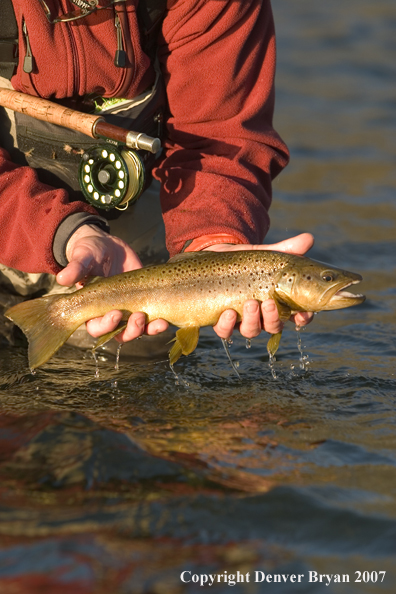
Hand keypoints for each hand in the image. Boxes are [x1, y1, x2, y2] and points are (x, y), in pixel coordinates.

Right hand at [56, 224, 168, 341]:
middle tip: (139, 316)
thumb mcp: (83, 256)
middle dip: (131, 330)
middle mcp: (110, 314)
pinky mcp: (145, 303)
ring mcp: (128, 310)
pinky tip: (167, 320)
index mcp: (91, 309)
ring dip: (148, 330)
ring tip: (159, 322)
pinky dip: (159, 322)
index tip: (114, 313)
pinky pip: (152, 319)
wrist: (108, 246)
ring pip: (137, 330)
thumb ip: (76, 268)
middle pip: (119, 334)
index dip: (106, 325)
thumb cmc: (89, 252)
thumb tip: (62, 279)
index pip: (96, 327)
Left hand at [207, 233, 314, 339]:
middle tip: (269, 303)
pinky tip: (227, 312)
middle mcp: (262, 317)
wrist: (218, 257)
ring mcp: (242, 320)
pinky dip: (226, 325)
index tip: (303, 314)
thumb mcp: (267, 254)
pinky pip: (224, 331)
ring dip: (252, 321)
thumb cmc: (248, 261)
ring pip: (251, 331)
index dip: (303, 319)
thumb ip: (287, 249)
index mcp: (280, 303)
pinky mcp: (221, 321)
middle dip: (273, 318)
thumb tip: (309, 238)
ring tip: (250, 303)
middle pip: (273, 326)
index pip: (297, 317)